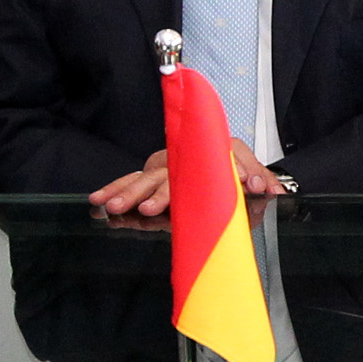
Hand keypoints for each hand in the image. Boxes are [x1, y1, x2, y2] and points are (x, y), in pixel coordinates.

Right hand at [93, 135, 276, 217]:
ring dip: (126, 192)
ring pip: (144, 179)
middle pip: (165, 176)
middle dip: (151, 193)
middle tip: (140, 208)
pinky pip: (132, 180)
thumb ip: (259, 179)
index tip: (165, 206)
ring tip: (110, 205)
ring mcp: (166, 166)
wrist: (233, 165)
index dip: (185, 188)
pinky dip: (115, 188)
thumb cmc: (241, 171)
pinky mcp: (153, 176)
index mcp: (211, 153)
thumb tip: (264, 186)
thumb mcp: (255, 176)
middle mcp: (184, 157)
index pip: (203, 168)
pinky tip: (98, 199)